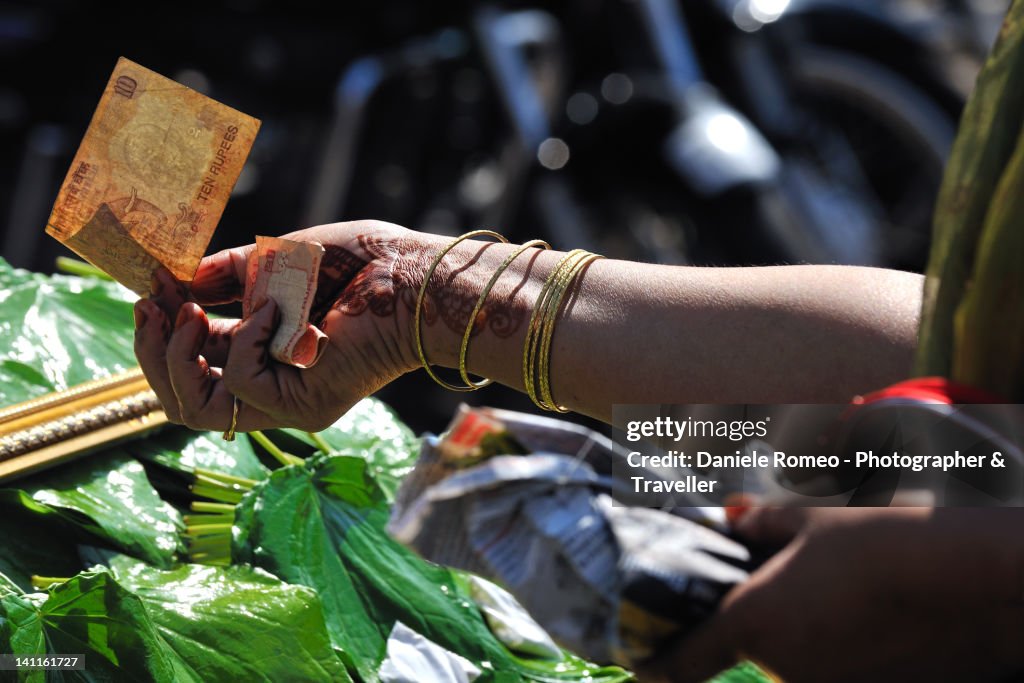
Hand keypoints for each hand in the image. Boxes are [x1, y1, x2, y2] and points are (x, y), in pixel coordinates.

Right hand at [134, 220, 446, 432]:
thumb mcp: (274, 263)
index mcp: (266, 354)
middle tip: (153, 304)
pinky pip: (242, 382)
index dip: (161, 328)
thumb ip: (226, 277)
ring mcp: (289, 402)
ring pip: (198, 409)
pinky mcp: (305, 404)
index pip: (193, 363)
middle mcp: (275, 387)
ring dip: (177, 355)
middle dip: (154, 350)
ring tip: (186, 312)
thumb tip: (176, 282)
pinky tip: (272, 309)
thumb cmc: (361, 263)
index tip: (150, 286)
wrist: (414, 275)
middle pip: (183, 399)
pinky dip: (246, 338)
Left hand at [640, 507, 1023, 682]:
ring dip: (802, 632)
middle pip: (750, 647)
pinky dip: (839, 648)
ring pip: (795, 660)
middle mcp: (781, 665)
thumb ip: (759, 521)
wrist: (960, 580)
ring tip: (838, 590)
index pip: (681, 663)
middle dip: (758, 618)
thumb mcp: (808, 519)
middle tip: (786, 582)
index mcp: (751, 621)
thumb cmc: (875, 541)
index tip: (636, 664)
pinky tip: (867, 614)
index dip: (653, 666)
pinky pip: (835, 670)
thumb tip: (731, 514)